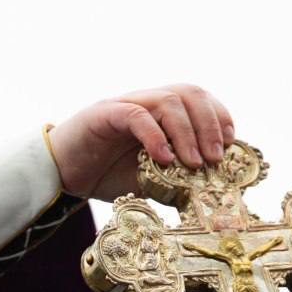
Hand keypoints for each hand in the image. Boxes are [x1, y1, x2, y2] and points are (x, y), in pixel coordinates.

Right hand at [47, 84, 235, 200]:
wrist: (60, 173)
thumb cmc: (103, 173)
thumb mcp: (148, 182)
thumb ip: (174, 184)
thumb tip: (202, 199)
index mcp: (160, 114)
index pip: (199, 99)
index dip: (219, 116)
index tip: (231, 144)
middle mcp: (146, 102)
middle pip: (189, 93)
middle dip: (209, 124)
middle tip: (216, 158)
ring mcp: (126, 105)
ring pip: (167, 101)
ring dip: (187, 133)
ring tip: (194, 163)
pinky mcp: (105, 114)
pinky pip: (136, 116)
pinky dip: (155, 136)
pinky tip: (164, 160)